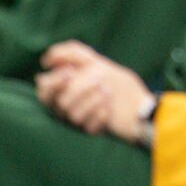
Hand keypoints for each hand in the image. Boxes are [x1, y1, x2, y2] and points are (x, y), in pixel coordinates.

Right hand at [37, 40, 152, 142]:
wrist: (141, 104)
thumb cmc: (116, 82)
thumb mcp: (96, 62)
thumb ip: (73, 54)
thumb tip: (46, 59)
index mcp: (64, 91)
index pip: (43, 91)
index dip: (54, 82)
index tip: (70, 72)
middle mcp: (67, 108)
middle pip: (58, 102)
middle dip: (80, 88)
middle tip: (100, 78)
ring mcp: (78, 121)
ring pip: (73, 114)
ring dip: (94, 99)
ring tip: (108, 92)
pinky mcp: (90, 132)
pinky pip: (88, 126)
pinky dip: (101, 114)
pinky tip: (110, 108)